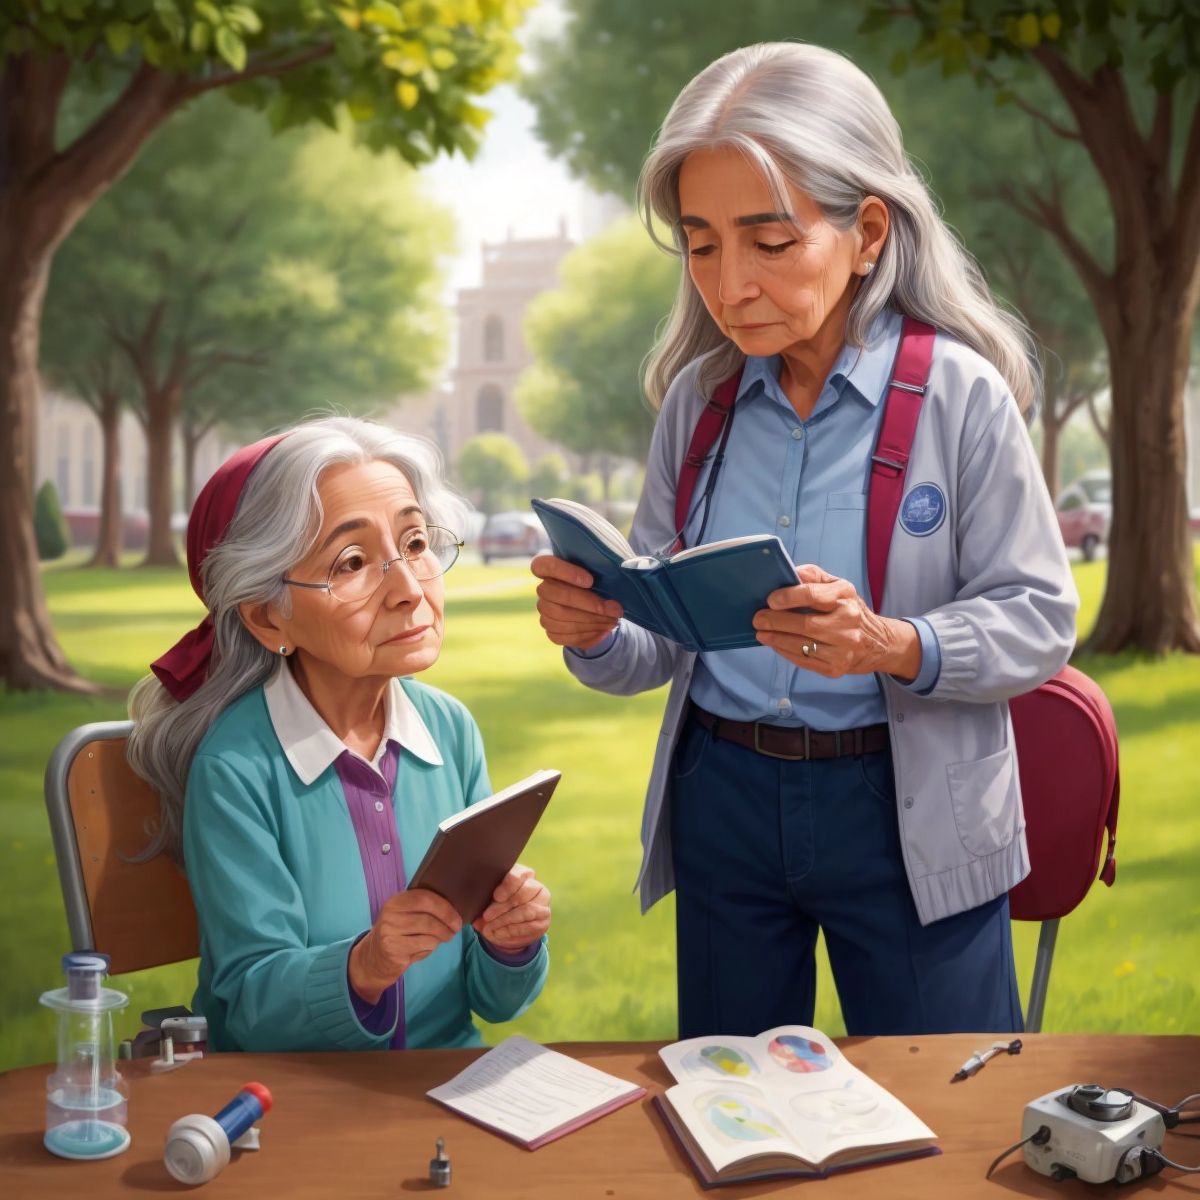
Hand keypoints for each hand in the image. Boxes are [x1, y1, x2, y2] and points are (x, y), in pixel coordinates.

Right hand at [349, 888, 461, 1003]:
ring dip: (442, 937)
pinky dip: (431, 947)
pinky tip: (426, 947)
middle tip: (455, 929)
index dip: (444, 907)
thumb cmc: (397, 933)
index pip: (424, 898)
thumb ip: (423, 908)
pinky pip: (423, 946)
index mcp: (396, 901)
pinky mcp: (394, 950)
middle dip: (447, 924)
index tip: (457, 916)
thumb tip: (452, 910)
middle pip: (429, 918)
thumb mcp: (405, 915)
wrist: (374, 957)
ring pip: (429, 933)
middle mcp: (391, 915)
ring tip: (444, 938)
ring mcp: (390, 933)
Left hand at [472, 864, 550, 952]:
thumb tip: (475, 917)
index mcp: (523, 874)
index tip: (496, 896)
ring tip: (489, 928)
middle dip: (502, 907)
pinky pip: (529, 925)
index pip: (519, 875)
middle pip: (522, 893)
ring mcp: (543, 903)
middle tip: (486, 916)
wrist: (511, 926)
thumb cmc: (497, 906)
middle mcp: (536, 886)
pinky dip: (511, 931)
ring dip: (505, 920)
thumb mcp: (489, 901)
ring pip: (526, 910)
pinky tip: (498, 934)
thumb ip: (483, 903)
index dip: (508, 885)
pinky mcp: (544, 919)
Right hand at [531, 554, 622, 649]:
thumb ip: (604, 570)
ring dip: (592, 621)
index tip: (590, 581)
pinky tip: (604, 629)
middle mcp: (543, 589)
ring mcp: (545, 612)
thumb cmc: (599, 583)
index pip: (542, 565)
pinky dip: (588, 634)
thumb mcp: (601, 572)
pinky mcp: (552, 631)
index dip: (564, 572)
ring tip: (613, 620)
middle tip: (613, 609)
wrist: (598, 608)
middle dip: (588, 604)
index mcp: (550, 569)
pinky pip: (566, 635)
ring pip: (561, 617)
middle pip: (555, 595)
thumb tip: (627, 571)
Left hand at [752, 564, 920, 681]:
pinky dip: (785, 652)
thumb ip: (812, 576)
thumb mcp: (838, 585)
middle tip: (758, 619)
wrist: (878, 643)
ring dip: (776, 639)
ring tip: (761, 633)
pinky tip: (775, 645)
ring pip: (802, 645)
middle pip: (805, 624)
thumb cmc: (849, 609)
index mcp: (846, 597)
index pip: (813, 595)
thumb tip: (787, 573)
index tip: (770, 600)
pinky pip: (804, 661)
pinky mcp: (836, 668)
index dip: (788, 597)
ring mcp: (844, 648)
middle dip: (776, 622)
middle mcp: (848, 623)